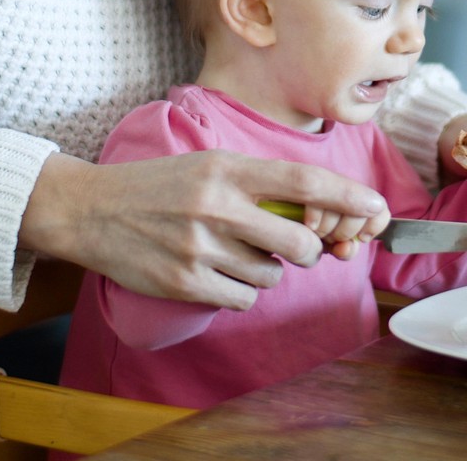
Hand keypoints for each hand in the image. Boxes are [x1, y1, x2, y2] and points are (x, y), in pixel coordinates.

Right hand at [19, 151, 386, 309]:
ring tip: (230, 253)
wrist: (89, 211)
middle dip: (307, 252)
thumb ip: (259, 186)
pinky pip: (243, 298)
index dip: (349, 198)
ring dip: (264, 271)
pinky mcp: (185, 283)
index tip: (377, 209)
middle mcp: (217, 207)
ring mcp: (200, 248)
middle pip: (300, 245)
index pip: (304, 183)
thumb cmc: (159, 188)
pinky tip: (213, 273)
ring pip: (272, 276)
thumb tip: (317, 217)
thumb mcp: (209, 167)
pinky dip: (239, 291)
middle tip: (289, 246)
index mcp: (228, 170)